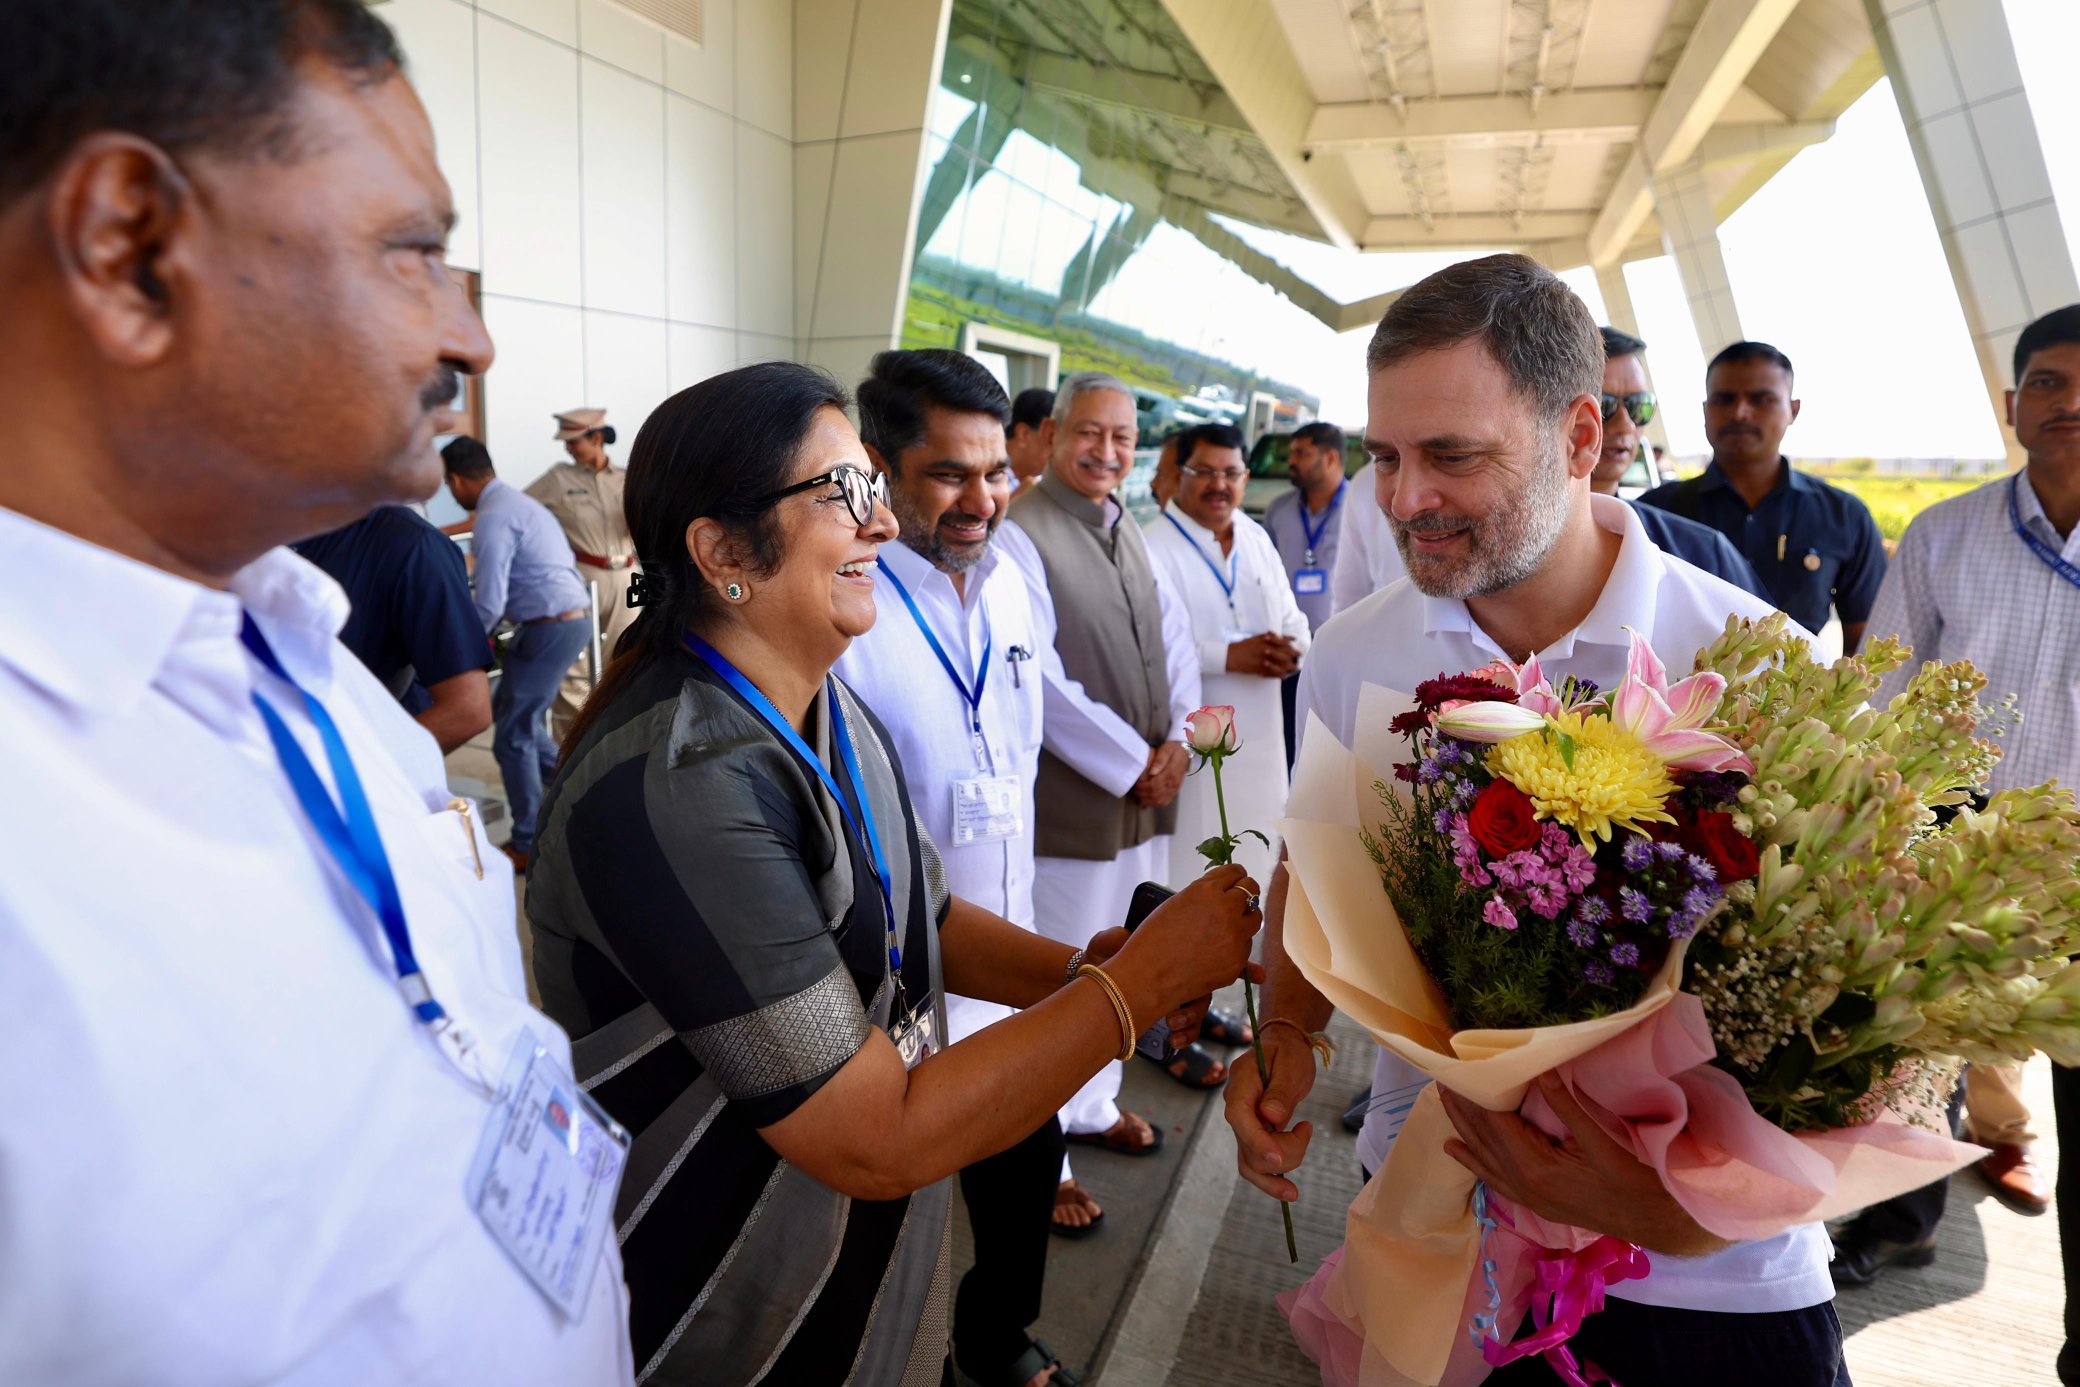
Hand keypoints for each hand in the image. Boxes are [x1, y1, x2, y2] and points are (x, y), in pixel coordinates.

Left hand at [1093, 928, 1216, 1046]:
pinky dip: (1185, 1036)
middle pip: (1202, 988)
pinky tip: (1173, 1042)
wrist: (1091, 982)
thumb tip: (1126, 938)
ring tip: (1172, 1031)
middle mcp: (1175, 974)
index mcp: (1165, 953)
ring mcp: (1173, 997)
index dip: (1196, 972)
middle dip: (1194, 1007)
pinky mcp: (1167, 1017)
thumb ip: (1112, 939)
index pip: (1193, 959)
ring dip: (1191, 1023)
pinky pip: (1187, 1027)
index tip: (1179, 985)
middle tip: (1172, 1019)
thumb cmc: (1101, 958)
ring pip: (1197, 1009)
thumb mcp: (1103, 945)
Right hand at [1110, 865, 1261, 1018]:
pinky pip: (1246, 946)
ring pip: (1255, 918)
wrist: (1148, 977)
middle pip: (1251, 890)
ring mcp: (1234, 935)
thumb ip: (1203, 896)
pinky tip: (1219, 948)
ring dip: (1246, 918)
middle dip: (1246, 892)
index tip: (1236, 878)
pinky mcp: (1237, 960)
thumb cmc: (1153, 940)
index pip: (1234, 872)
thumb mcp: (1175, 905)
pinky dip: (1237, 945)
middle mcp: (1224, 909)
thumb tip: (1226, 891)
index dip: (1235, 875)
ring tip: (1232, 923)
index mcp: (1205, 890)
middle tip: (1239, 898)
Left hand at [1132, 741, 1189, 807]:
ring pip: (1158, 800)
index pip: (1153, 785)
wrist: (1185, 754)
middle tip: (1135, 789)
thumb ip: (1159, 760)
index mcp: (1171, 773)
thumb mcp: (1166, 750)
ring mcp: (1174, 789)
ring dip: (1146, 800)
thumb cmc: (1174, 751)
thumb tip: (1152, 771)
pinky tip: (1147, 801)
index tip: (1136, 783)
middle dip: (1142, 793)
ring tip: (1138, 795)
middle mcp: (1173, 783)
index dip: (1142, 786)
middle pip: (1154, 794)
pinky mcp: (1173, 792)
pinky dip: (1154, 803)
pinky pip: (1164, 802)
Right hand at [1223, 1021, 1316, 1201]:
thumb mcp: (1291, 1065)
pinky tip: (1290, 1190)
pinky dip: (1274, 1179)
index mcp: (1240, 1084)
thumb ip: (1280, 1091)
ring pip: (1252, 1163)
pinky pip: (1257, 1165)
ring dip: (1283, 1165)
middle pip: (1247, 1146)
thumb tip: (1271, 1117)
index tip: (1279, 1158)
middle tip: (1306, 1129)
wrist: (1284, 1049)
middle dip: (1283, 1151)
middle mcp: (1235, 1107)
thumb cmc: (1288, 1053)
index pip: (1238, 1117)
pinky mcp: (1252, 1137)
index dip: (1256, 1140)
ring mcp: (1242, 1125)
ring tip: (1304, 1136)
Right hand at [1226, 633, 1299, 678]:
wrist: (1231, 655)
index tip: (1296, 644)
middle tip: (1300, 656)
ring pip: (1281, 664)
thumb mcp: (1256, 637)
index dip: (1291, 643)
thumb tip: (1278, 635)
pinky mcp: (1260, 669)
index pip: (1283, 641)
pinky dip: (1279, 675)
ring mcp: (1264, 660)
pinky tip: (1284, 676)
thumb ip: (1268, 637)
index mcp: (1266, 641)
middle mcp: (1267, 650)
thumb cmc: (1243, 646)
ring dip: (1290, 666)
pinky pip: (1273, 673)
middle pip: (1285, 653)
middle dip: (1294, 654)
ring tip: (1296, 667)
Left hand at [1440, 1073, 1728, 1256]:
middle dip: (1460, 1108)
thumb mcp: (1599, 1139)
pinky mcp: (1534, 1202)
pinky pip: (1493, 1179)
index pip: (1493, 1124)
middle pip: (1482, 1139)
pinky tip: (1455, 1150)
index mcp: (1534, 1166)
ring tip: (1442, 1102)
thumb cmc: (1630, 1178)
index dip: (1473, 1097)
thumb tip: (1542, 1071)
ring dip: (1462, 1129)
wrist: (1651, 1220)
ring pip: (1483, 1158)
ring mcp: (1527, 1196)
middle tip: (1440, 1078)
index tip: (1456, 1070)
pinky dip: (1472, 1161)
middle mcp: (1523, 1183)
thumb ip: (1566, 1106)